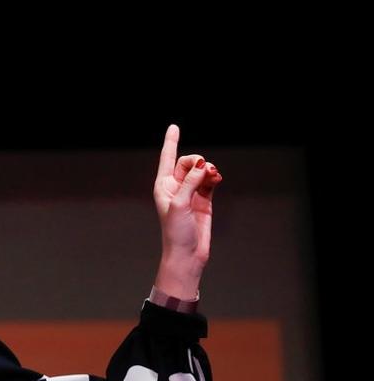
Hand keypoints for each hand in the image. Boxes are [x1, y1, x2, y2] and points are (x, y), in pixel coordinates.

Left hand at [152, 124, 220, 297]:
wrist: (187, 254)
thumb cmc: (176, 232)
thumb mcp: (180, 204)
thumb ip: (191, 182)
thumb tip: (201, 164)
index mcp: (163, 186)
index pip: (167, 158)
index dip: (171, 141)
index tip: (174, 126)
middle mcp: (175, 187)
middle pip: (188, 162)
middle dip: (198, 161)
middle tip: (206, 170)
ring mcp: (190, 193)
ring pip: (200, 171)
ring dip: (208, 169)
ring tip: (214, 175)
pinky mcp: (204, 200)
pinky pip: (210, 181)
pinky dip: (214, 177)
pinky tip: (217, 178)